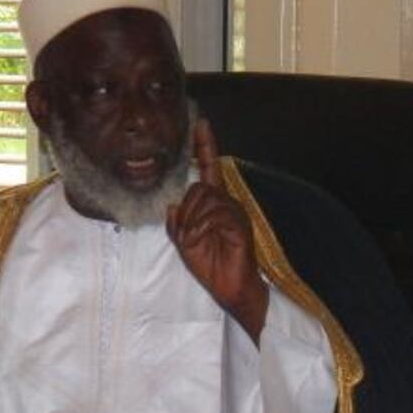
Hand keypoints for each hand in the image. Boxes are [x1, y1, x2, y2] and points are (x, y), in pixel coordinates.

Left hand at [167, 119, 268, 340]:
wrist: (231, 288)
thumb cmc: (210, 266)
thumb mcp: (184, 243)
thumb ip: (177, 223)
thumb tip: (173, 205)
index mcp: (213, 205)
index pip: (208, 169)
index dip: (204, 147)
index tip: (201, 123)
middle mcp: (226, 203)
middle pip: (198, 188)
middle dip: (186, 212)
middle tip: (188, 236)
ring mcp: (234, 212)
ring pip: (203, 198)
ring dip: (192, 221)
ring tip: (197, 241)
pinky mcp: (239, 222)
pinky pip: (213, 212)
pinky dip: (201, 226)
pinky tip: (204, 240)